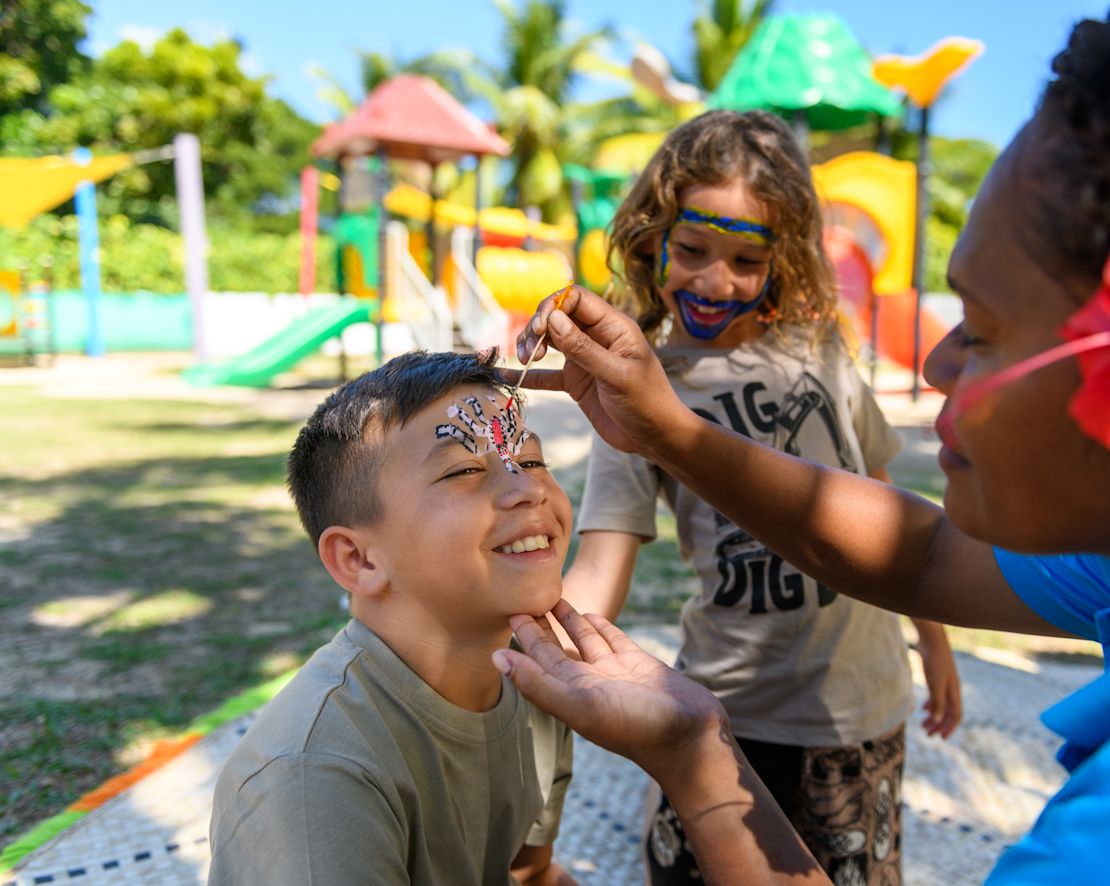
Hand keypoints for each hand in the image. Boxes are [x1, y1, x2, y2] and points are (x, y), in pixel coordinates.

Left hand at [494, 599, 726, 783]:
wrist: (690, 738)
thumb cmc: (635, 727)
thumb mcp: (580, 705)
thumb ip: (538, 683)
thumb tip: (496, 658)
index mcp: (570, 693)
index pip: (537, 660)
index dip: (522, 637)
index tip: (507, 610)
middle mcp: (588, 682)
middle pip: (556, 648)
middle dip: (539, 625)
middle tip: (522, 596)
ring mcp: (614, 672)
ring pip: (584, 640)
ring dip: (567, 620)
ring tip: (553, 596)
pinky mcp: (638, 664)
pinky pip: (613, 640)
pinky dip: (600, 626)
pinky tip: (590, 613)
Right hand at [507, 286, 688, 454]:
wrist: (656, 437)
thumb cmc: (648, 403)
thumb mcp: (617, 375)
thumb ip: (584, 349)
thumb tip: (553, 320)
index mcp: (614, 327)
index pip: (577, 299)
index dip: (554, 306)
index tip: (539, 328)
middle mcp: (597, 338)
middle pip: (559, 317)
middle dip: (538, 327)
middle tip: (529, 349)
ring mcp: (585, 360)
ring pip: (550, 341)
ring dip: (531, 346)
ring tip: (523, 360)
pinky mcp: (577, 382)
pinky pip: (547, 374)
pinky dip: (528, 375)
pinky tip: (507, 376)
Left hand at [917, 634, 962, 738]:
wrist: (932, 641)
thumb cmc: (935, 662)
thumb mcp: (935, 683)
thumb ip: (937, 702)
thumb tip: (936, 720)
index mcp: (954, 693)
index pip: (955, 716)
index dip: (949, 728)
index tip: (941, 738)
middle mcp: (952, 690)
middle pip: (947, 713)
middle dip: (938, 725)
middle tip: (927, 735)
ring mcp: (945, 684)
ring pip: (941, 705)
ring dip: (933, 717)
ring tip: (923, 726)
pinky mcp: (936, 678)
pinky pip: (936, 696)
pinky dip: (931, 705)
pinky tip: (923, 709)